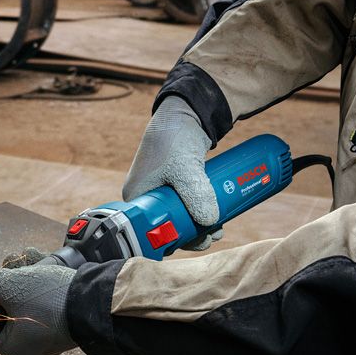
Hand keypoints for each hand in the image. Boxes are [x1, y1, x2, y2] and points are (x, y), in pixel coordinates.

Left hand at [0, 248, 75, 354]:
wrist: (95, 302)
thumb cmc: (49, 299)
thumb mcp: (9, 285)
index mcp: (12, 348)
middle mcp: (30, 350)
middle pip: (5, 318)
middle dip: (7, 295)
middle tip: (13, 278)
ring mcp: (49, 341)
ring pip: (25, 312)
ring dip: (24, 292)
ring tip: (31, 277)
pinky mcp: (64, 330)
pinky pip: (45, 313)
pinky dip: (42, 297)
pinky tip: (48, 284)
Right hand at [123, 96, 222, 250]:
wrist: (187, 112)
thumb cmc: (175, 137)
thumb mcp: (185, 167)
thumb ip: (197, 192)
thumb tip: (210, 221)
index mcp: (137, 196)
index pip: (151, 229)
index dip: (174, 239)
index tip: (197, 242)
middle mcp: (146, 197)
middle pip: (168, 227)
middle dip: (192, 235)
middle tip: (212, 237)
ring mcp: (161, 192)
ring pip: (180, 218)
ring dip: (199, 227)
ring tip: (218, 230)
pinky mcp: (175, 186)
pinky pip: (186, 207)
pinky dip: (200, 214)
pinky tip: (215, 221)